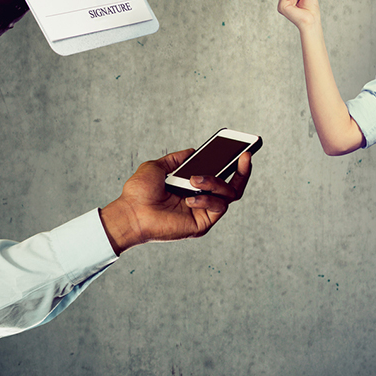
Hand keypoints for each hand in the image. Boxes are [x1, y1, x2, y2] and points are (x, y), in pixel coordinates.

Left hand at [99, 149, 251, 254]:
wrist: (130, 212)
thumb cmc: (139, 193)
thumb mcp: (157, 167)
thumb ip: (176, 159)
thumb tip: (192, 151)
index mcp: (193, 188)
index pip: (221, 177)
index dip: (234, 165)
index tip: (242, 151)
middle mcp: (202, 200)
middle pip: (234, 187)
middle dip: (243, 172)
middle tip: (245, 157)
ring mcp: (203, 212)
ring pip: (228, 195)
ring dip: (215, 183)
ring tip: (194, 180)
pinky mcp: (202, 224)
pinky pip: (218, 208)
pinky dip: (206, 199)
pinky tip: (190, 198)